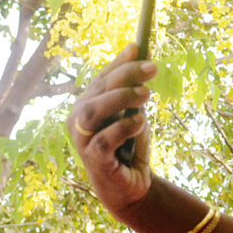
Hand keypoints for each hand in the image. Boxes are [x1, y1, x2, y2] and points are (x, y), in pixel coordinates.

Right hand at [69, 44, 156, 215]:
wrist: (130, 186)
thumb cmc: (129, 147)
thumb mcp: (134, 115)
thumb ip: (134, 92)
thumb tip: (144, 58)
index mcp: (88, 105)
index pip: (102, 78)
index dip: (119, 62)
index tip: (138, 47)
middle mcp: (79, 119)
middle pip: (98, 90)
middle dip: (125, 75)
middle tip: (153, 68)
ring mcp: (82, 139)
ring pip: (94, 111)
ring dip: (121, 98)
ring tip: (147, 94)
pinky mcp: (93, 159)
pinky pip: (103, 139)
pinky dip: (123, 127)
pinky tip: (140, 122)